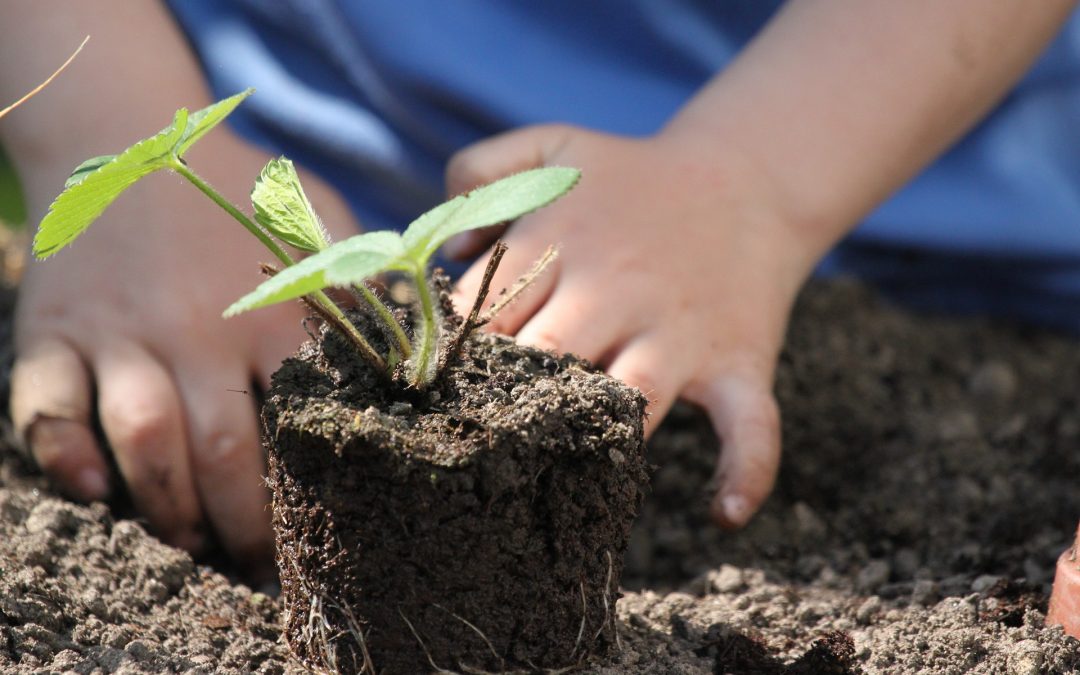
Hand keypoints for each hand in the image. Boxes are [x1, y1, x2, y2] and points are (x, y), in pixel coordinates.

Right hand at [10, 138, 359, 579]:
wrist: (124, 133)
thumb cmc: (233, 189)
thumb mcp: (313, 217)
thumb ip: (358, 279)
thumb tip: (418, 340)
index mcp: (267, 309)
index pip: (298, 420)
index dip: (311, 491)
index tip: (322, 531)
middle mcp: (194, 326)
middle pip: (221, 450)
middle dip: (243, 524)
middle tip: (257, 562)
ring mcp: (119, 330)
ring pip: (142, 440)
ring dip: (167, 506)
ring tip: (191, 541)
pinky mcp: (55, 330)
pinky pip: (46, 405)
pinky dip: (63, 455)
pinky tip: (94, 491)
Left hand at [446, 125, 817, 526]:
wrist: (748, 178)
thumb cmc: (633, 178)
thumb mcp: (552, 146)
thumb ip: (480, 170)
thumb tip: (449, 252)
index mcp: (563, 243)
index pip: (485, 312)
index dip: (454, 354)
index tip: (433, 388)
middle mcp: (616, 291)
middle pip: (544, 358)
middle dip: (507, 399)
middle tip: (476, 439)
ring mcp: (679, 332)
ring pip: (628, 399)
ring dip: (594, 439)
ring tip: (560, 473)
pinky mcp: (738, 363)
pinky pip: (751, 426)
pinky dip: (746, 471)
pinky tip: (723, 513)